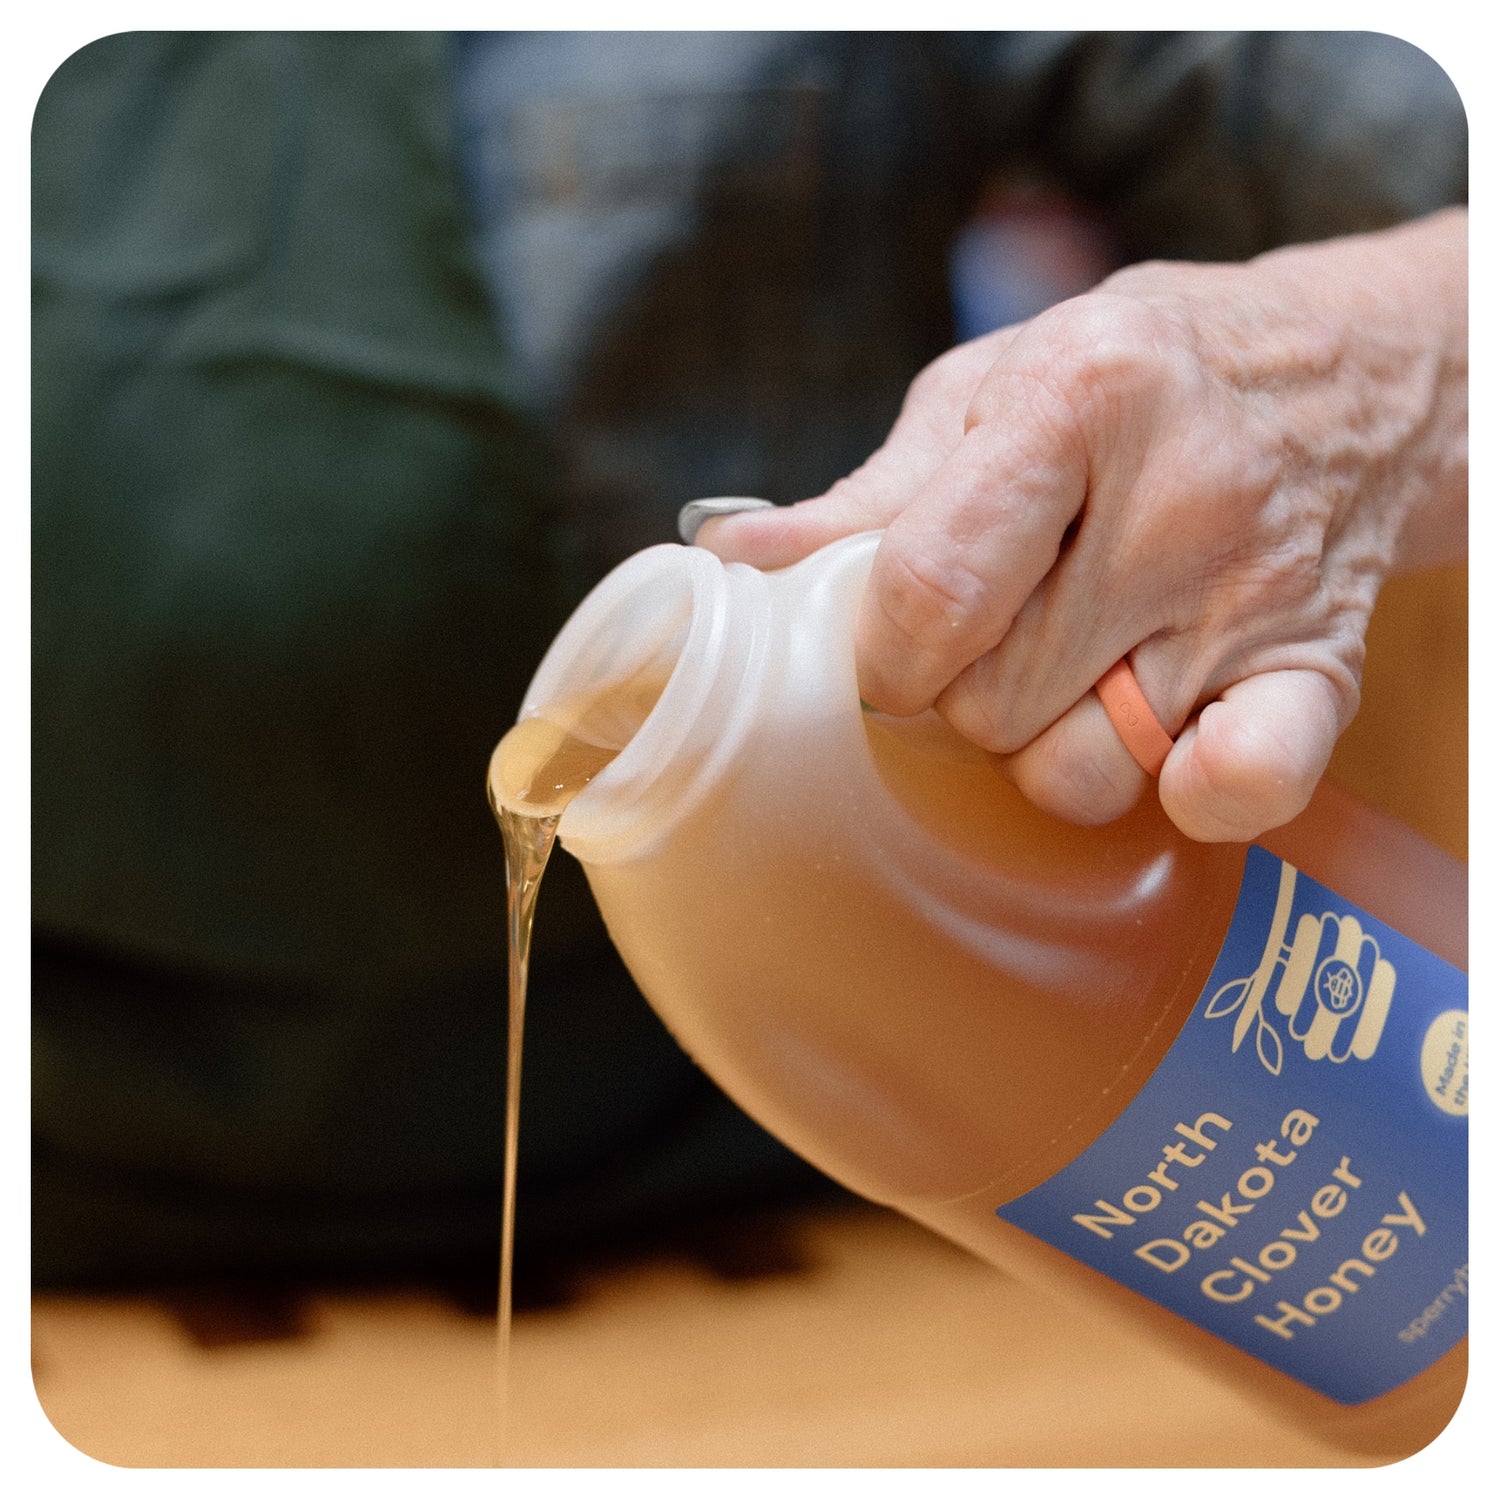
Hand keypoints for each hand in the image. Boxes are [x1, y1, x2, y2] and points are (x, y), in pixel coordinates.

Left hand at [697, 209, 1465, 841]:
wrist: (1344, 376)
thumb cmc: (1134, 380)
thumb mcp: (991, 391)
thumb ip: (868, 497)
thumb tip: (728, 556)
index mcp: (1080, 402)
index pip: (930, 589)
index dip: (881, 654)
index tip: (889, 650)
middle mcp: (1179, 498)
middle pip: (992, 699)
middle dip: (959, 697)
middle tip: (993, 644)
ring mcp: (1252, 595)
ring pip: (1083, 770)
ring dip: (1047, 752)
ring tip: (1071, 679)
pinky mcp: (1319, 668)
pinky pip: (1243, 786)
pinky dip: (1189, 796)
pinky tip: (1165, 748)